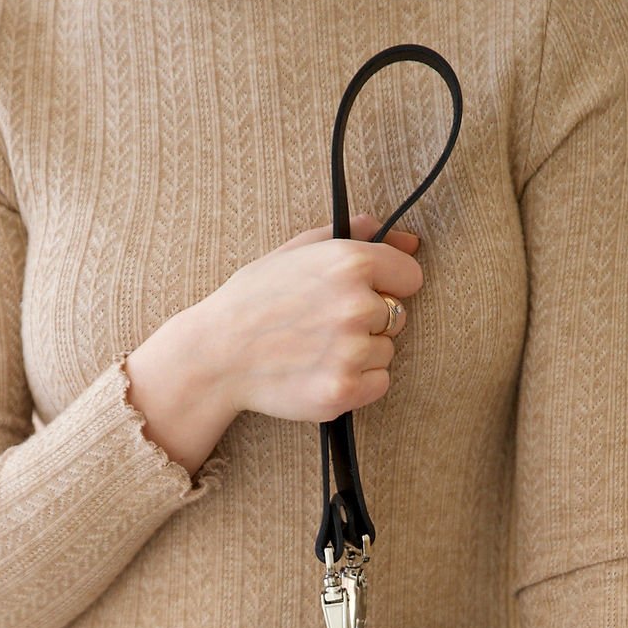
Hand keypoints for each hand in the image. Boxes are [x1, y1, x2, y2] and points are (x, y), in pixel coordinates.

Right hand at [199, 211, 423, 423]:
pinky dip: (358, 383)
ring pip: (386, 352)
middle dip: (369, 322)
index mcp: (350, 262)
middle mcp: (356, 305)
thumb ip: (356, 236)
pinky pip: (379, 384)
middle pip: (398, 317)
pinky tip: (323, 372)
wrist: (216, 354)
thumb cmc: (254, 300)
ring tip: (317, 350)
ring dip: (361, 354)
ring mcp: (351, 351)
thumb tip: (411, 243)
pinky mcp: (343, 391)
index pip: (410, 276)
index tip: (361, 294)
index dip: (387, 286)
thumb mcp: (298, 250)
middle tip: (323, 325)